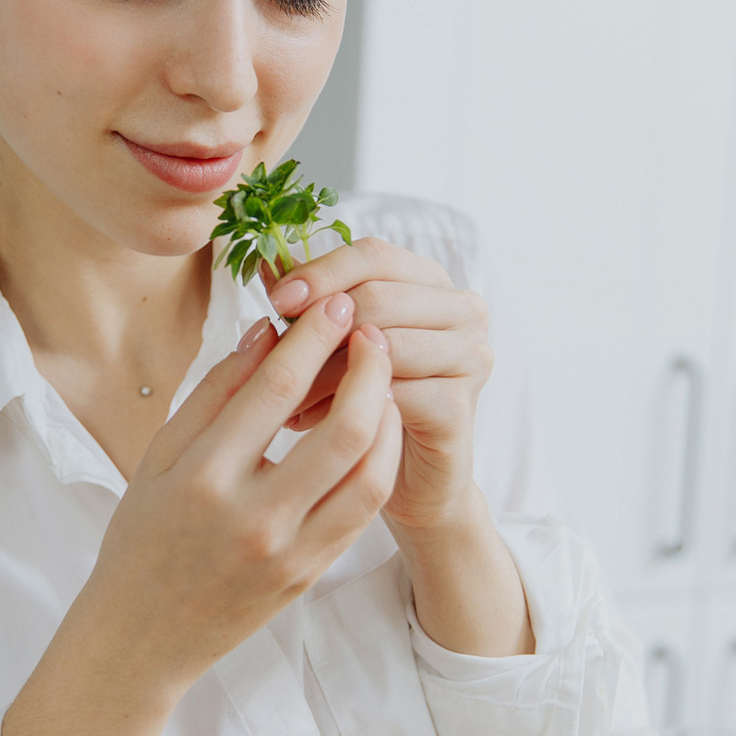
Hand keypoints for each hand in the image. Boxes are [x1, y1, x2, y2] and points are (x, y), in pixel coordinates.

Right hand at [75, 291, 401, 692]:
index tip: (335, 302)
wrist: (141, 636)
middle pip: (343, 430)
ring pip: (369, 473)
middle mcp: (251, 518)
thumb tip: (268, 328)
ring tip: (382, 377)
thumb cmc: (143, 535)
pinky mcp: (310, 574)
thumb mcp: (158, 455)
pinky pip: (364, 510)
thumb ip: (214, 391)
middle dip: (369, 369)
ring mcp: (288, 552)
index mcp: (201, 478)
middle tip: (374, 330)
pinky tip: (376, 428)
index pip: (275, 390)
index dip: (315, 338)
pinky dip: (380, 460)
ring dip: (387, 415)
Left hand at [266, 237, 493, 533]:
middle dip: (318, 326)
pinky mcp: (460, 406)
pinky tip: (309, 423)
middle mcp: (462, 310)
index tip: (276, 300)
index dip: (321, 273)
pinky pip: (392, 394)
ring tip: (284, 397)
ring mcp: (470, 357)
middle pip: (378, 296)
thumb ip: (309, 302)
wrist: (405, 481)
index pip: (372, 255)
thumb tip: (264, 262)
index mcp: (429, 281)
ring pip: (383, 344)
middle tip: (273, 359)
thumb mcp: (332, 346)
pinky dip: (343, 408)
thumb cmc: (362, 403)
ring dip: (324, 371)